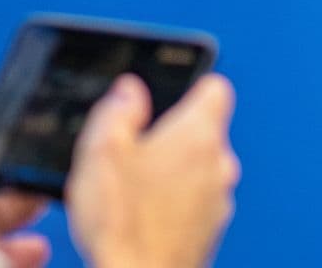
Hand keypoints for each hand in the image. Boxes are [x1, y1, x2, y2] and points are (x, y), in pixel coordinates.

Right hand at [64, 75, 239, 267]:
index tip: (167, 97)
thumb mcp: (102, 151)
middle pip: (203, 133)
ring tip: (134, 190)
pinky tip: (144, 217)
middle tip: (134, 151)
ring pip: (200, 172)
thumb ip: (118, 110)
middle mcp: (219, 166)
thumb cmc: (122, 224)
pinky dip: (176, 205)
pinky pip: (196, 204)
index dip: (190, 87)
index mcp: (197, 135)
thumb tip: (129, 91)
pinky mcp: (209, 233)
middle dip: (172, 137)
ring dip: (174, 174)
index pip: (215, 89)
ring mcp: (218, 203)